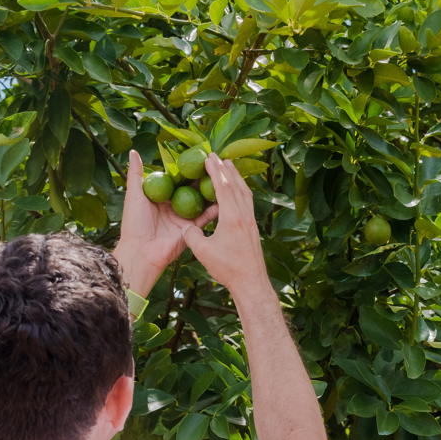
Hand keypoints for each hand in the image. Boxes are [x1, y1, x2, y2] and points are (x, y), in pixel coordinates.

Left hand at [113, 150, 217, 297]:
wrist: (142, 252)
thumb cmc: (134, 223)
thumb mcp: (134, 194)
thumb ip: (136, 173)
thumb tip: (133, 152)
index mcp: (160, 196)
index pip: (176, 178)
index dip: (186, 168)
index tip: (198, 155)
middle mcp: (173, 205)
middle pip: (191, 188)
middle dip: (202, 176)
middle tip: (216, 162)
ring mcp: (184, 217)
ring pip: (200, 200)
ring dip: (211, 190)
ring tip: (224, 176)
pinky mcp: (192, 228)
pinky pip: (206, 217)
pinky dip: (215, 208)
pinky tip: (227, 197)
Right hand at [181, 154, 273, 307]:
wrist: (251, 282)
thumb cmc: (227, 268)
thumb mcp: (203, 252)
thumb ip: (192, 235)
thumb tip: (187, 226)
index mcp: (232, 217)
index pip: (223, 187)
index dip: (215, 171)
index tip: (209, 158)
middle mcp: (244, 215)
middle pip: (236, 185)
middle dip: (226, 169)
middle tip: (218, 156)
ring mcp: (251, 222)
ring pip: (245, 193)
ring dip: (236, 178)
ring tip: (230, 167)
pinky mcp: (253, 229)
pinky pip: (247, 203)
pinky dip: (241, 191)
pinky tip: (237, 193)